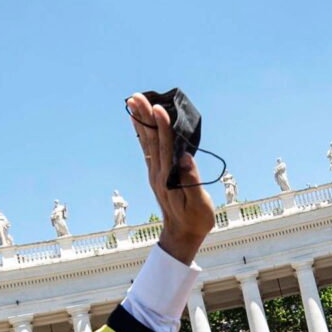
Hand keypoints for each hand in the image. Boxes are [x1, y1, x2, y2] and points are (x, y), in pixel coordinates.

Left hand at [126, 94, 215, 265]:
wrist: (181, 235)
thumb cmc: (195, 220)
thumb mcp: (199, 204)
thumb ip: (191, 180)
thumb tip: (185, 156)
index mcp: (169, 177)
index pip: (165, 146)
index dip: (162, 127)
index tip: (158, 109)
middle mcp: (158, 172)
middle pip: (151, 139)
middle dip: (145, 117)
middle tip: (137, 96)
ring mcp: (155, 172)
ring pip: (146, 141)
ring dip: (140, 120)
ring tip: (133, 102)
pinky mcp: (156, 173)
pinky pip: (147, 148)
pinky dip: (142, 132)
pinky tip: (138, 122)